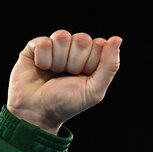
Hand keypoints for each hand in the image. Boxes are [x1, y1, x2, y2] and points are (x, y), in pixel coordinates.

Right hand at [7, 30, 122, 134]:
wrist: (38, 112)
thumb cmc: (67, 103)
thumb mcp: (94, 90)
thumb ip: (109, 66)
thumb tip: (117, 39)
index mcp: (91, 58)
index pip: (100, 44)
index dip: (91, 62)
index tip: (84, 77)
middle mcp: (74, 50)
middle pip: (82, 39)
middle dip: (75, 62)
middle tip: (67, 76)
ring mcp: (55, 46)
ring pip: (62, 37)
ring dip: (58, 61)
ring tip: (54, 73)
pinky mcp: (35, 46)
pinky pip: (44, 42)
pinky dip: (43, 60)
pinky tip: (41, 69)